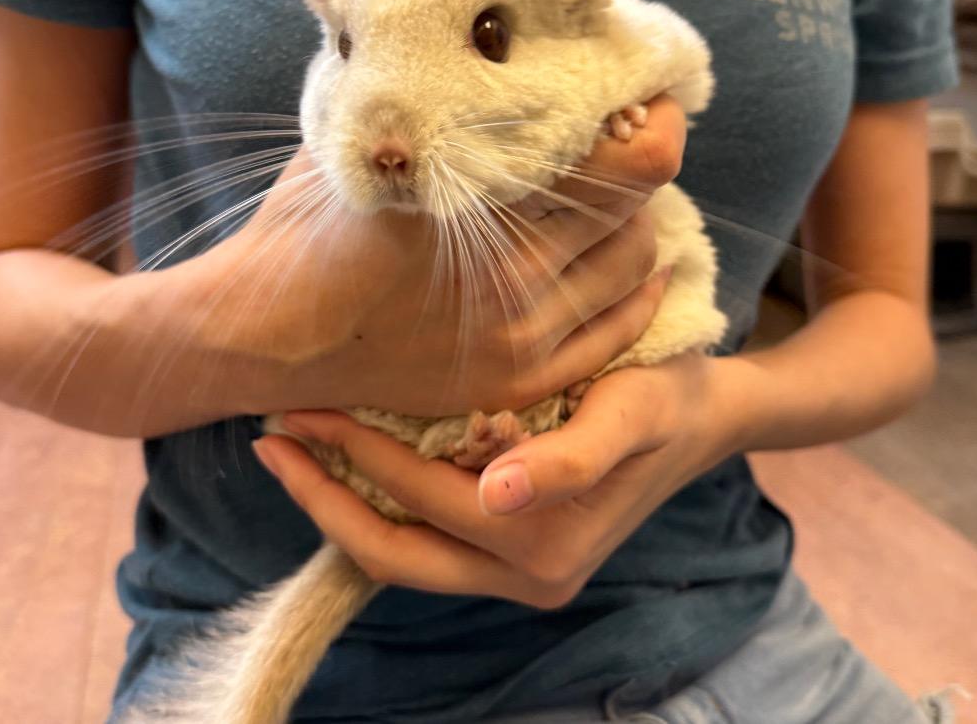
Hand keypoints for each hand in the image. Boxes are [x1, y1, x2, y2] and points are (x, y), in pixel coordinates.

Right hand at [177, 95, 686, 417]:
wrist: (264, 337)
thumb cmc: (306, 228)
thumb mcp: (362, 140)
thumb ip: (427, 101)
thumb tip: (484, 47)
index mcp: (479, 201)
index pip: (620, 162)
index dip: (650, 122)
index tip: (646, 99)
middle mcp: (515, 273)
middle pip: (636, 208)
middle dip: (638, 165)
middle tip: (622, 142)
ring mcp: (521, 336)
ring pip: (633, 266)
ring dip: (634, 225)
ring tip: (612, 201)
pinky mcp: (518, 381)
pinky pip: (616, 333)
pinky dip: (637, 294)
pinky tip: (633, 267)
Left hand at [252, 354, 753, 607]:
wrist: (705, 417)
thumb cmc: (666, 399)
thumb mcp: (629, 414)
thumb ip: (569, 458)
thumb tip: (496, 494)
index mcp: (548, 545)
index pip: (422, 503)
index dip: (356, 456)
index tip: (302, 406)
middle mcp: (528, 576)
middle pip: (394, 552)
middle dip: (323, 497)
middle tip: (271, 436)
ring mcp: (519, 573)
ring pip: (402, 554)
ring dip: (341, 505)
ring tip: (295, 449)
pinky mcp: (515, 553)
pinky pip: (426, 541)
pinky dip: (380, 505)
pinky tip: (350, 463)